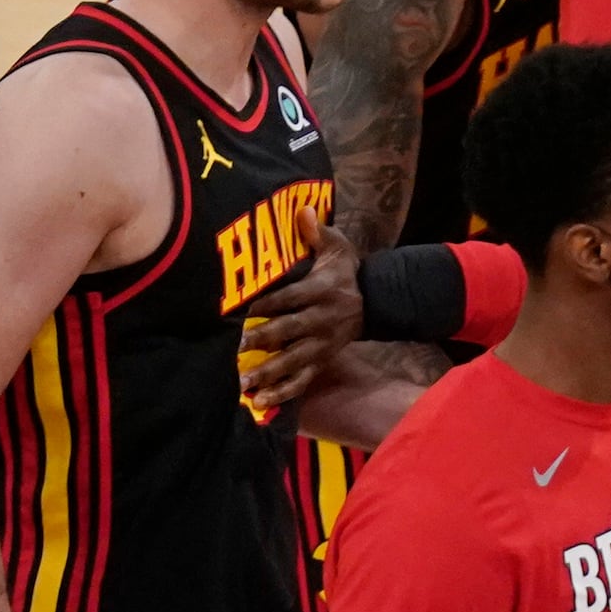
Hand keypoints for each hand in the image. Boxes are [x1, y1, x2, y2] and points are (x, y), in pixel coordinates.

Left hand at [239, 228, 363, 412]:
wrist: (376, 302)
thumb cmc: (347, 272)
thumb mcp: (338, 248)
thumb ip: (317, 232)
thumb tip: (302, 210)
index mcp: (323, 291)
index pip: (291, 296)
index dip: (268, 302)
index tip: (242, 306)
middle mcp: (322, 320)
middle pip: (289, 331)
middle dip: (261, 339)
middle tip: (234, 347)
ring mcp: (322, 344)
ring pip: (293, 361)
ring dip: (267, 372)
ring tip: (243, 383)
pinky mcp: (322, 361)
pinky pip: (303, 380)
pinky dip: (283, 392)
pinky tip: (260, 401)